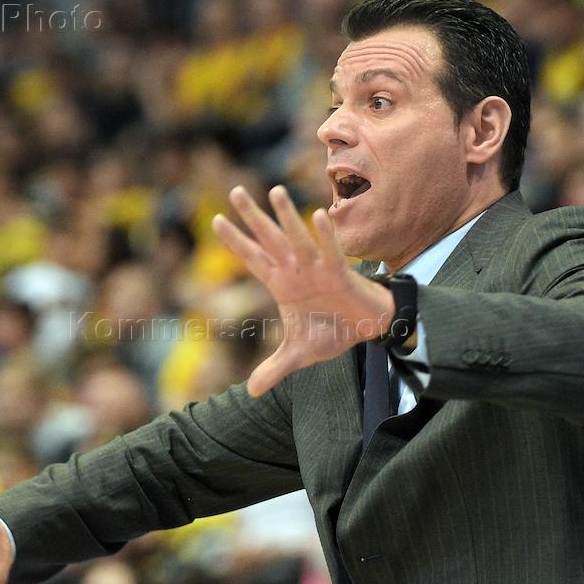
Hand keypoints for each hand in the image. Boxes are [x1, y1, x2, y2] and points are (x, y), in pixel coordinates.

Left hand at [212, 185, 394, 395]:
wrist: (367, 330)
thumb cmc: (333, 332)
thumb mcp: (297, 355)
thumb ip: (274, 369)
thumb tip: (250, 393)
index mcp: (282, 284)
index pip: (253, 259)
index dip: (236, 242)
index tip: (216, 221)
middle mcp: (296, 271)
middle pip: (269, 240)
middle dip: (252, 217)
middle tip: (234, 191)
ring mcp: (317, 269)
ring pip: (297, 238)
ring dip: (286, 216)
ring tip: (274, 191)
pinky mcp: (340, 274)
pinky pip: (331, 252)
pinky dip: (325, 236)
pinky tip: (317, 216)